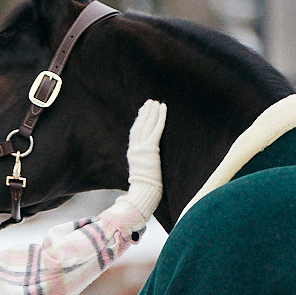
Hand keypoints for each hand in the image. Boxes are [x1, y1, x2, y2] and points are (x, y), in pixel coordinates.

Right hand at [117, 99, 166, 222]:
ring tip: (156, 103)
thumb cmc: (144, 187)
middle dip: (145, 113)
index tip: (143, 111)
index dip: (139, 120)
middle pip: (140, 126)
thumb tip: (147, 165)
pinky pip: (156, 130)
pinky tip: (163, 109)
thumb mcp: (141, 173)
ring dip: (152, 112)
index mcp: (132, 153)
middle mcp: (135, 148)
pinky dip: (160, 118)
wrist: (143, 192)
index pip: (135, 133)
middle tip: (150, 102)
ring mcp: (142, 148)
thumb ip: (142, 165)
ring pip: (147, 125)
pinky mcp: (151, 149)